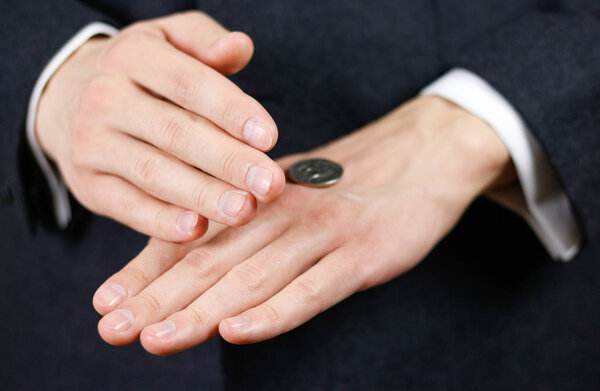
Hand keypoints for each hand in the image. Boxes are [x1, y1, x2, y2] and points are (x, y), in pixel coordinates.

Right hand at [36, 11, 284, 240]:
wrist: (69, 101)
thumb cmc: (143, 74)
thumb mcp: (170, 40)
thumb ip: (206, 41)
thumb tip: (240, 46)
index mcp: (132, 56)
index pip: (188, 83)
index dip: (231, 111)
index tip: (269, 138)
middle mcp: (105, 98)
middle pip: (175, 133)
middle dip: (228, 161)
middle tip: (269, 184)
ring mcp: (91, 144)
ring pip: (153, 174)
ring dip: (203, 195)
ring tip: (244, 209)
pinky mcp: (88, 185)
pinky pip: (127, 206)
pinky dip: (162, 221)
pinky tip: (198, 229)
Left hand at [93, 96, 515, 354]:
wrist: (423, 156)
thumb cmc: (348, 188)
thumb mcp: (290, 198)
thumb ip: (250, 229)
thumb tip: (200, 267)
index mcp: (259, 201)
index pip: (193, 238)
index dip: (146, 270)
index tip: (105, 301)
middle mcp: (281, 213)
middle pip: (211, 261)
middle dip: (157, 298)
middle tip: (112, 329)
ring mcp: (322, 234)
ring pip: (251, 277)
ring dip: (201, 311)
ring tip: (155, 338)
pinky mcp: (362, 254)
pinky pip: (313, 288)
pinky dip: (274, 312)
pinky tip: (239, 331)